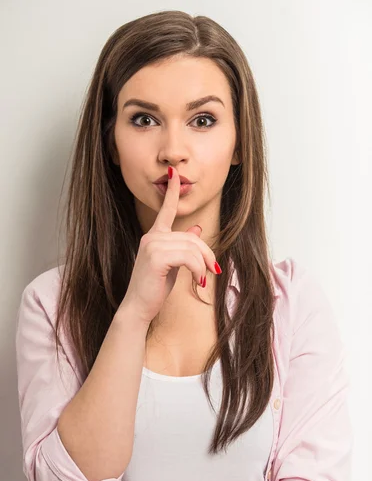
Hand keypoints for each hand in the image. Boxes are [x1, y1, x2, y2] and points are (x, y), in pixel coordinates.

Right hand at [120, 165, 220, 325]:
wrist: (139, 307)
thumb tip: (196, 229)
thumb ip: (182, 246)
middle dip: (206, 254)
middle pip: (191, 238)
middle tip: (213, 270)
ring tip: (202, 279)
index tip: (175, 173)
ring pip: (192, 248)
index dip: (171, 191)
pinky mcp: (156, 257)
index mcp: (154, 236)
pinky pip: (189, 258)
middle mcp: (151, 237)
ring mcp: (152, 245)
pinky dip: (198, 269)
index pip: (165, 210)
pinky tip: (198, 280)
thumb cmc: (154, 288)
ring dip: (203, 265)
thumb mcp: (172, 264)